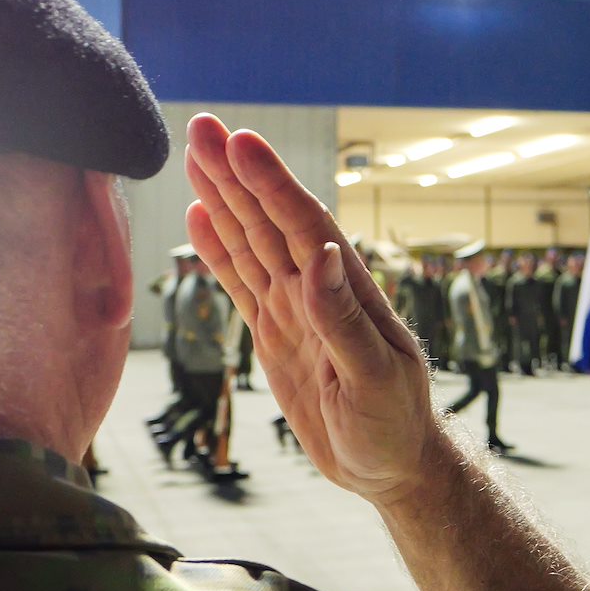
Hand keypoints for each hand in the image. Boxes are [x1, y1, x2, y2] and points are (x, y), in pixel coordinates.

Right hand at [183, 113, 443, 504]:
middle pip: (269, 219)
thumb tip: (317, 258)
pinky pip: (242, 281)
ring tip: (196, 153)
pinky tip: (200, 214)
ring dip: (224, 198)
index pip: (302, 224)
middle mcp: (317, 289)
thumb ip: (344, 320)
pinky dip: (220, 248)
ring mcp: (294, 308)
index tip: (241, 141)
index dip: (271, 183)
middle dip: (237, 173)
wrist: (391, 465)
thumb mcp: (375, 378)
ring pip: (251, 241)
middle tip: (202, 125)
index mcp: (346, 291)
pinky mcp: (277, 333)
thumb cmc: (394, 425)